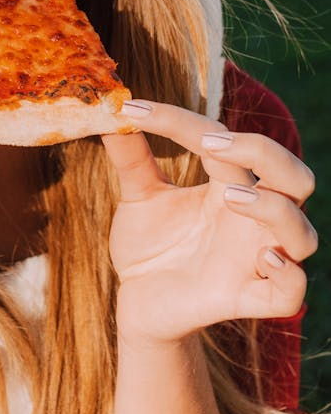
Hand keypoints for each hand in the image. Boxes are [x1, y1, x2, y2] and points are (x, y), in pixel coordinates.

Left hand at [103, 101, 316, 345]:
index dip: (180, 120)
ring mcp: (255, 260)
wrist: (138, 305)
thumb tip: (109, 108)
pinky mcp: (249, 299)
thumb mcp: (138, 199)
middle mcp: (252, 221)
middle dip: (264, 152)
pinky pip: (291, 292)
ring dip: (274, 209)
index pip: (224, 140)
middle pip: (295, 177)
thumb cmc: (149, 248)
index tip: (133, 109)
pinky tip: (263, 259)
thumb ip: (131, 158)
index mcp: (228, 187)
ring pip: (303, 234)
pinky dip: (287, 274)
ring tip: (231, 197)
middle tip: (212, 146)